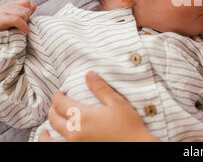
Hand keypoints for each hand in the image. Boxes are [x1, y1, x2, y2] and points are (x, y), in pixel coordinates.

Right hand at [0, 0, 35, 33]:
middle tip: (21, 27)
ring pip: (22, 14)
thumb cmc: (2, 28)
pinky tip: (26, 31)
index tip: (27, 19)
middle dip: (26, 19)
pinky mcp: (1, 19)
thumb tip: (34, 4)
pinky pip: (16, 20)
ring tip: (18, 29)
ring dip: (24, 23)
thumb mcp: (14, 18)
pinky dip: (23, 26)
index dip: (29, 11)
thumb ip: (24, 11)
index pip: (26, 2)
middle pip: (26, 10)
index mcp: (9, 6)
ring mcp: (2, 12)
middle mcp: (5, 7)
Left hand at [38, 71, 158, 141]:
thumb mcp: (117, 103)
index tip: (59, 92)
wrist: (137, 145)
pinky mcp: (79, 149)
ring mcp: (75, 144)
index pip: (61, 103)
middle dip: (53, 109)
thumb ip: (101, 88)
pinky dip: (53, 142)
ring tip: (45, 130)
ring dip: (47, 130)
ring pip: (51, 138)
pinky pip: (59, 146)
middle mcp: (75, 132)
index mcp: (83, 117)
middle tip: (57, 103)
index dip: (57, 96)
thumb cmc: (129, 125)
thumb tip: (89, 74)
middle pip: (54, 118)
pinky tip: (54, 140)